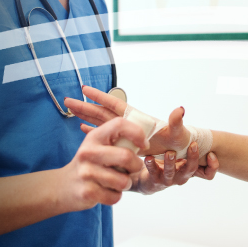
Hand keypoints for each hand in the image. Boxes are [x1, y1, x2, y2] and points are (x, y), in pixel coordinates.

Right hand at [57, 116, 145, 211]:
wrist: (64, 186)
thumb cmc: (91, 164)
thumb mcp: (98, 146)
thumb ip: (118, 140)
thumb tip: (147, 136)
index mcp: (94, 137)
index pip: (120, 124)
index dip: (137, 133)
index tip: (144, 145)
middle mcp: (88, 152)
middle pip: (126, 157)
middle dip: (136, 166)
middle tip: (132, 169)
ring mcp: (86, 172)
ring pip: (123, 181)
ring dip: (125, 184)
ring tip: (116, 182)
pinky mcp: (87, 192)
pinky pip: (116, 196)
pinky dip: (115, 196)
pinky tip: (105, 191)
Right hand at [67, 87, 192, 156]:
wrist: (176, 157)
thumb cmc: (177, 143)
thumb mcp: (176, 133)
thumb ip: (175, 122)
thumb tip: (180, 110)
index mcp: (136, 119)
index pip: (114, 105)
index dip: (100, 97)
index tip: (84, 89)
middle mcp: (127, 124)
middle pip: (101, 113)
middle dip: (85, 106)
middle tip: (67, 100)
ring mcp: (123, 135)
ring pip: (99, 124)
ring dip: (85, 117)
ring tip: (70, 110)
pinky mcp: (122, 146)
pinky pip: (104, 137)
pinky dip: (92, 131)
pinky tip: (83, 129)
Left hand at [131, 141, 208, 194]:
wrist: (151, 178)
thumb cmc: (170, 162)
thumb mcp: (180, 152)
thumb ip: (184, 138)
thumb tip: (180, 110)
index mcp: (190, 170)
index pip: (208, 174)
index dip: (213, 166)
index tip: (211, 153)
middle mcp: (182, 176)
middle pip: (190, 170)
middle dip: (193, 157)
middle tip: (193, 145)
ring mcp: (168, 179)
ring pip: (171, 173)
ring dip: (171, 162)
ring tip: (170, 153)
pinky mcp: (155, 180)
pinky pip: (153, 173)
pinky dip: (151, 165)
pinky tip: (149, 157)